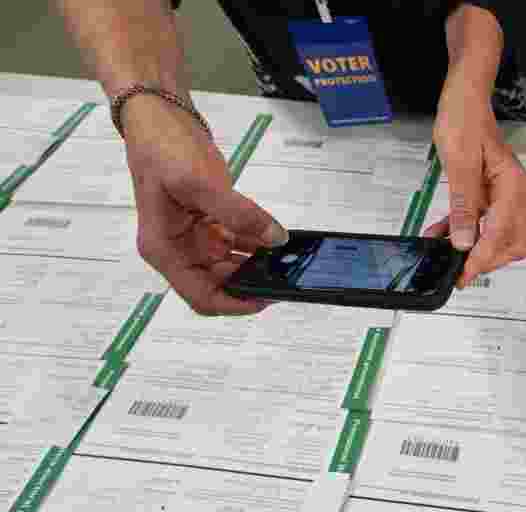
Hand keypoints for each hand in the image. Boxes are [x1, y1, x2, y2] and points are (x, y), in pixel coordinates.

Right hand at [122, 95, 287, 315]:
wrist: (159, 116)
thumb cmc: (162, 147)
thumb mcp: (198, 182)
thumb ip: (238, 214)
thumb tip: (275, 238)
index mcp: (165, 249)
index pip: (201, 296)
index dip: (234, 303)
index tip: (266, 297)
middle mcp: (179, 249)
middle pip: (219, 285)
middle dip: (251, 282)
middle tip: (286, 275)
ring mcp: (194, 237)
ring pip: (231, 266)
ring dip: (257, 264)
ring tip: (288, 260)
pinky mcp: (210, 222)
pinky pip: (237, 243)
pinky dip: (256, 244)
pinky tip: (276, 240)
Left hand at [424, 62, 525, 288]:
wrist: (465, 99)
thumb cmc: (465, 121)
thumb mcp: (459, 164)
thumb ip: (463, 206)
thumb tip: (464, 242)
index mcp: (514, 187)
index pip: (502, 235)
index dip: (482, 259)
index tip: (464, 274)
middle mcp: (518, 195)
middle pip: (510, 245)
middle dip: (485, 261)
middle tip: (456, 272)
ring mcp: (507, 197)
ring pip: (499, 239)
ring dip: (474, 250)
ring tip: (444, 253)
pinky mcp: (494, 197)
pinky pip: (485, 225)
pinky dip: (467, 235)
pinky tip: (442, 236)